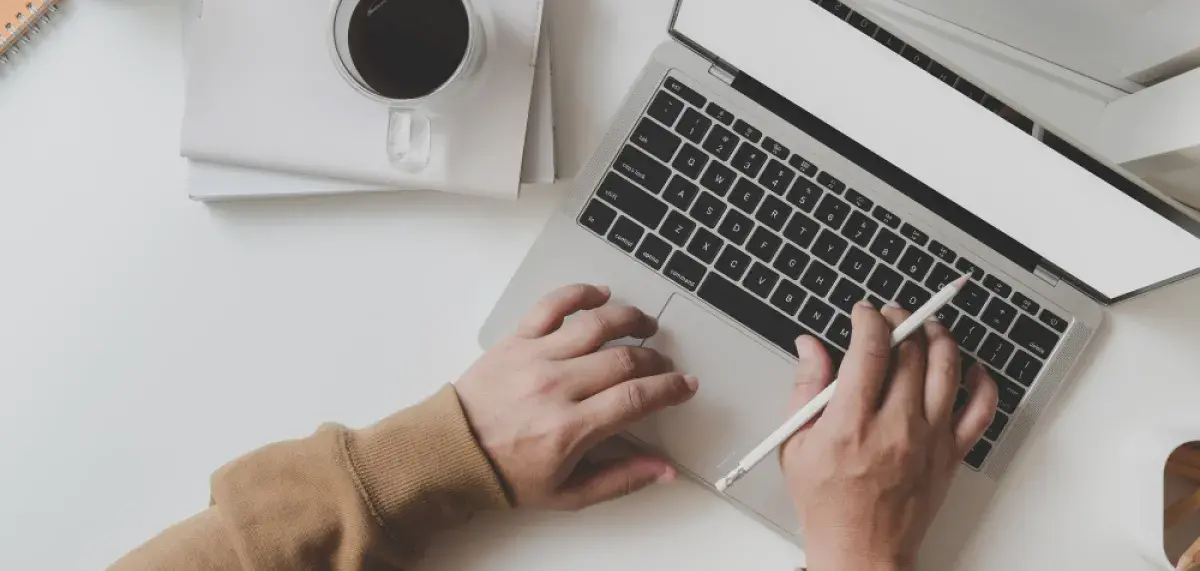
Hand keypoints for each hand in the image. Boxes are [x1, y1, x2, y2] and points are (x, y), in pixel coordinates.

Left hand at [456, 284, 697, 509]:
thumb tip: (665, 470)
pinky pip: (553, 305)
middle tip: (663, 366)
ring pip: (596, 324)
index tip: (685, 385)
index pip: (636, 398)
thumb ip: (621, 479)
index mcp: (570, 429)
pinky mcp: (516, 339)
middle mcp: (556, 387)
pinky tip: (601, 294)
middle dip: (654, 360)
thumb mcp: (568, 494)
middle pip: (623, 359)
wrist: (452, 452)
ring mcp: (535, 357)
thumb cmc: (508, 474)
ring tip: (645, 324)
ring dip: (629, 318)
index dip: (669, 389)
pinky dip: (580, 293)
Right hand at [781, 303, 998, 570]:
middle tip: (891, 316)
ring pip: (947, 368)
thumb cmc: (828, 504)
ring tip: (927, 327)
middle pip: (911, 351)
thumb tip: (809, 346)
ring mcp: (930, 439)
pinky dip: (981, 381)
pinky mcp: (951, 454)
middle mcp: (896, 427)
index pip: (871, 349)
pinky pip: (981, 409)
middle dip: (901, 320)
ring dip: (939, 336)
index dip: (869, 319)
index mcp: (852, 423)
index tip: (863, 313)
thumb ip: (805, 388)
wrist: (862, 551)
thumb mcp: (796, 444)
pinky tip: (968, 368)